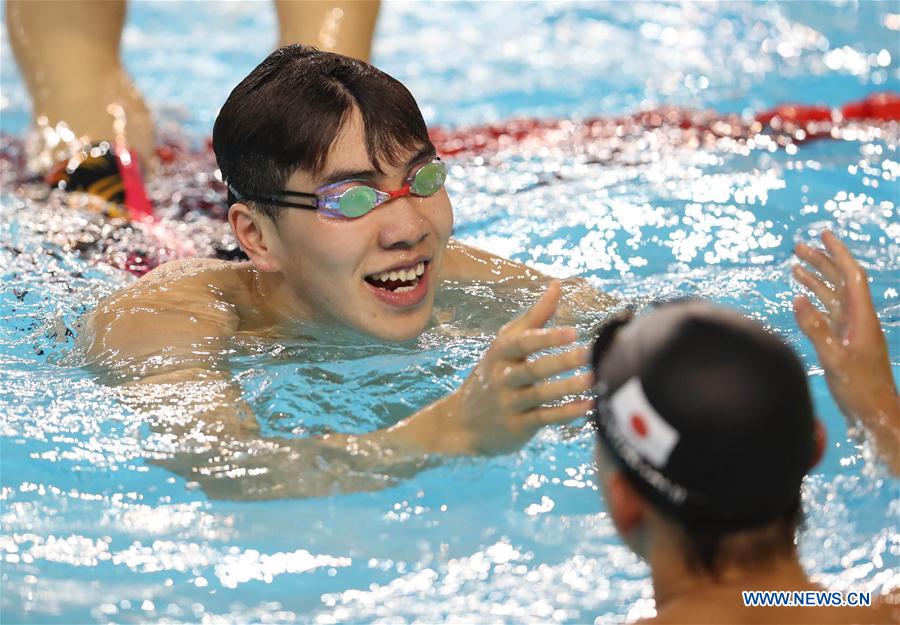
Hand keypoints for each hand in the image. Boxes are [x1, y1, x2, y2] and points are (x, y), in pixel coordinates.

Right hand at [450, 281, 593, 453]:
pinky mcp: (517, 427)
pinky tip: (588, 405)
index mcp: (501, 353)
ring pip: (540, 395)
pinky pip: (544, 418)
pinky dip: (566, 413)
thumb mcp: (506, 344)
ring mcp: (509, 404)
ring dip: (567, 387)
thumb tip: (557, 285)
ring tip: (594, 379)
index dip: (546, 337)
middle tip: (588, 354)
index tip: (573, 331)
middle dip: (561, 361)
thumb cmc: (494, 374)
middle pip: (533, 369)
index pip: (523, 343)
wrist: (462, 422)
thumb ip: (535, 316)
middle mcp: (503, 378)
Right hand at [793, 231, 898, 472]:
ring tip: (796, 266)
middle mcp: (858, 319)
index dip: (838, 254)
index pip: (851, 276)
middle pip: (841, 281)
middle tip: (799, 247)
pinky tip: (803, 297)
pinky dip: (816, 300)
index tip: (823, 235)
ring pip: (834, 296)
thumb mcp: (834, 358)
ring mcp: (852, 330)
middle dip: (822, 261)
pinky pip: (829, 312)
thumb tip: (798, 297)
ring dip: (817, 279)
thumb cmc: (859, 389)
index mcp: (862, 317)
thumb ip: (816, 327)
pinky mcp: (845, 341)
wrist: (876, 413)